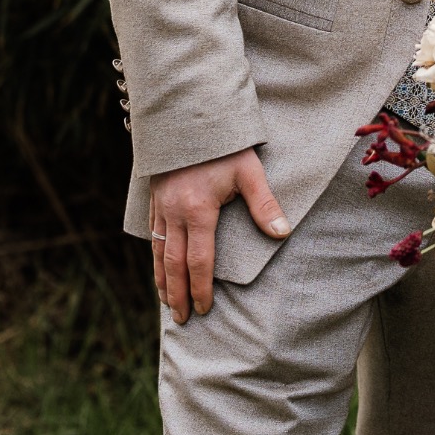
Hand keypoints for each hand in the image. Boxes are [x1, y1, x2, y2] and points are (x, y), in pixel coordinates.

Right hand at [149, 148, 289, 322]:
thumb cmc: (223, 144)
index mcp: (198, 211)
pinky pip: (151, 234)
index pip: (199, 261)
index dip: (202, 288)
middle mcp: (175, 213)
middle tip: (182, 319)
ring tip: (167, 304)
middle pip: (174, 264)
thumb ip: (264, 204)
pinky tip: (157, 266)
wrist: (187, 115)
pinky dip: (154, 256)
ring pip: (158, 252)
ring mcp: (162, 206)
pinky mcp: (155, 197)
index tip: (205, 309)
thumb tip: (283, 233)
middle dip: (178, 294)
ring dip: (162, 280)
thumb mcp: (249, 170)